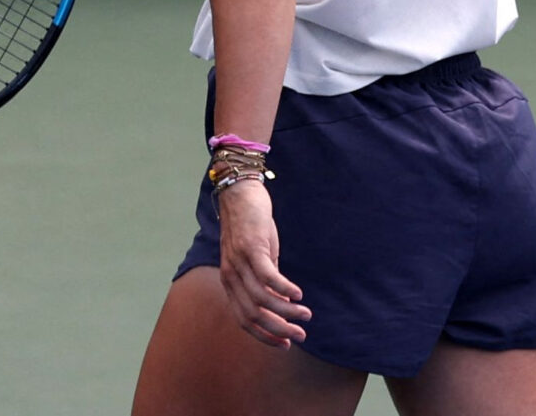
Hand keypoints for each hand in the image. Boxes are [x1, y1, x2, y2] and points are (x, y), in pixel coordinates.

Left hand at [214, 179, 308, 347]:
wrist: (239, 193)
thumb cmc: (250, 226)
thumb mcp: (256, 258)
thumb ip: (264, 280)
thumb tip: (281, 302)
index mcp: (230, 282)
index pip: (243, 320)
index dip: (264, 335)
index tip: (285, 343)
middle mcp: (231, 276)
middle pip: (253, 315)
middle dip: (278, 329)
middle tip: (300, 335)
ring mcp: (239, 263)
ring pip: (262, 299)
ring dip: (286, 311)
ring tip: (305, 314)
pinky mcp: (252, 248)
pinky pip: (268, 277)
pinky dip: (284, 289)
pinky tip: (298, 294)